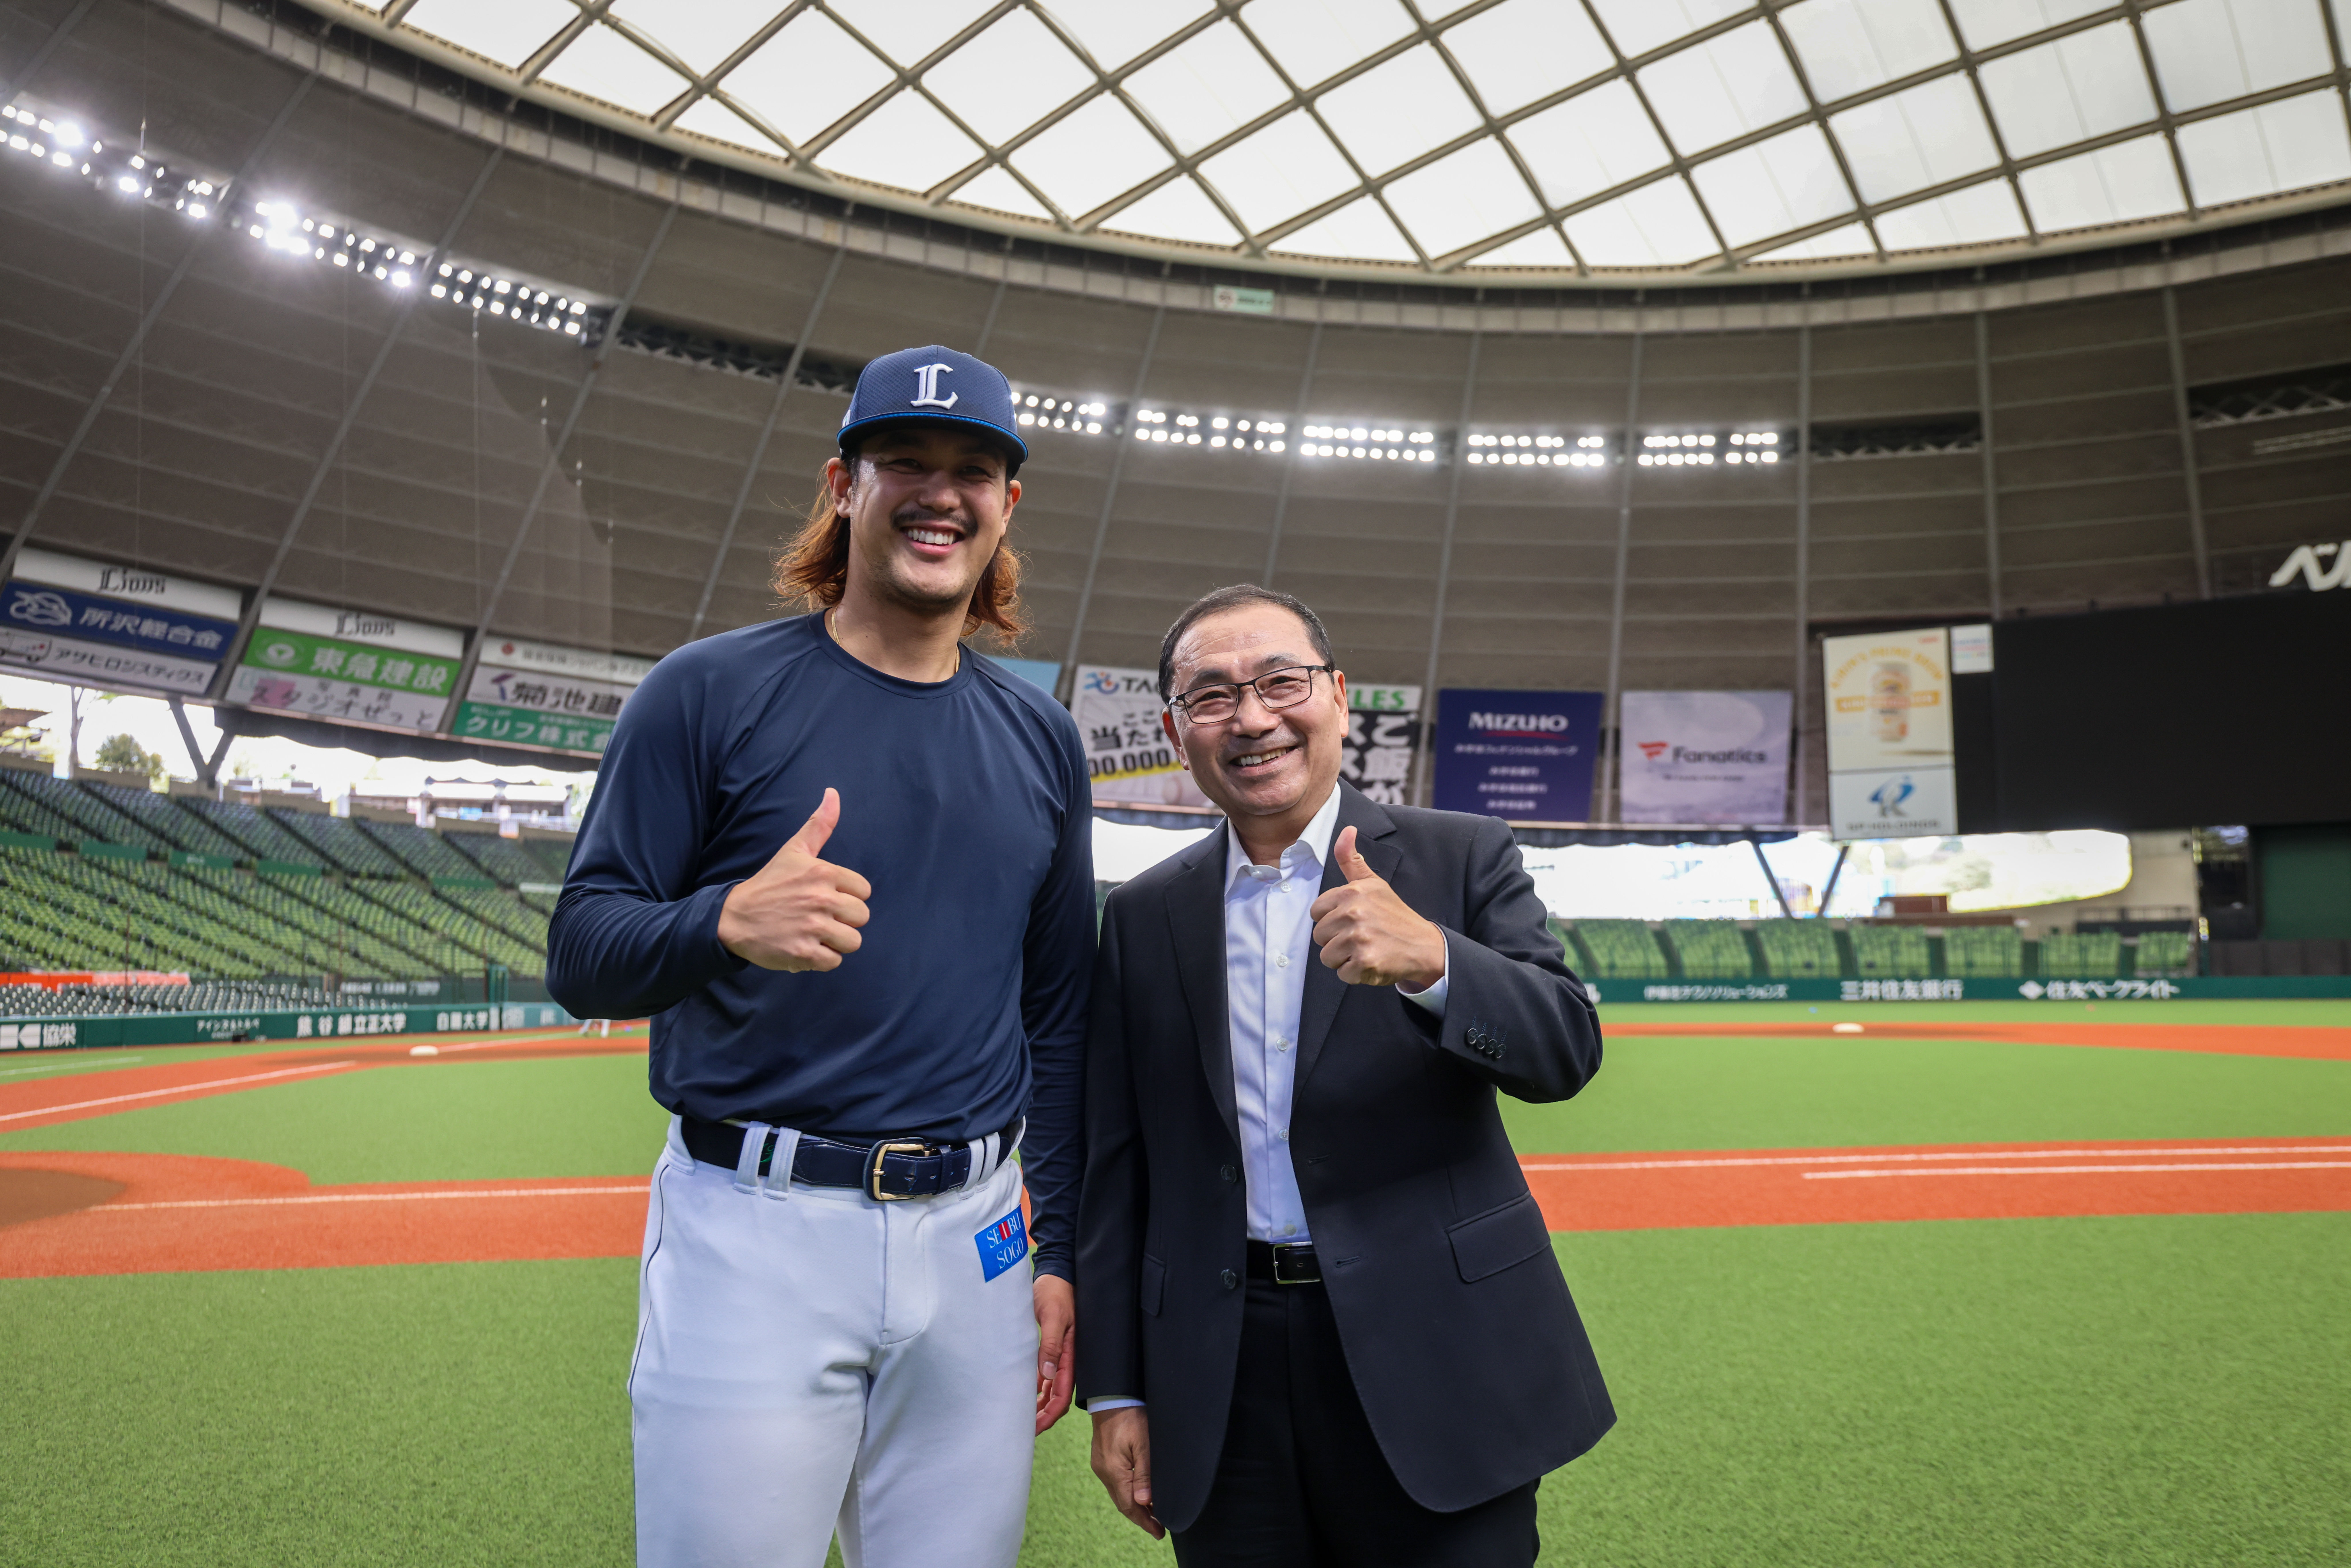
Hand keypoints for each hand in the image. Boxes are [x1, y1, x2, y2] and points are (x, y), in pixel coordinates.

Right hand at [715, 788, 871, 970]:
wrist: (733, 917)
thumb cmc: (769, 884)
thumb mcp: (794, 850)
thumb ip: (820, 824)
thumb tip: (833, 793)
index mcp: (823, 873)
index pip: (864, 891)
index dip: (848, 896)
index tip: (826, 897)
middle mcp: (821, 899)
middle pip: (861, 917)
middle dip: (844, 920)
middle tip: (819, 917)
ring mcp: (812, 928)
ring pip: (852, 941)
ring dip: (835, 941)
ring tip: (814, 933)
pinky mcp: (803, 953)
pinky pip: (834, 962)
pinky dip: (822, 959)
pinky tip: (805, 947)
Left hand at [1034, 1274, 1074, 1433]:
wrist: (1056, 1276)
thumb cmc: (1056, 1293)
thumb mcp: (1054, 1317)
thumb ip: (1051, 1345)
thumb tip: (1048, 1375)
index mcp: (1070, 1356)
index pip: (1062, 1396)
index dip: (1049, 1416)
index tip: (1034, 1429)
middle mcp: (1065, 1361)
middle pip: (1055, 1399)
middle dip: (1041, 1417)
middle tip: (1021, 1431)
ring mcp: (1057, 1356)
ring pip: (1049, 1391)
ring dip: (1037, 1406)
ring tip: (1019, 1418)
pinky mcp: (1049, 1349)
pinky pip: (1043, 1377)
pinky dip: (1034, 1390)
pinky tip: (1023, 1396)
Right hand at [1090, 1406, 1162, 1538]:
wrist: (1112, 1396)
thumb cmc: (1131, 1416)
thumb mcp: (1144, 1444)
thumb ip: (1145, 1474)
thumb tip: (1144, 1502)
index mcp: (1114, 1471)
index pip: (1129, 1505)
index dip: (1145, 1521)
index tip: (1160, 1532)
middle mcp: (1103, 1471)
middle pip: (1122, 1503)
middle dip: (1141, 1517)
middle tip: (1158, 1528)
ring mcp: (1100, 1465)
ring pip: (1118, 1494)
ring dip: (1134, 1505)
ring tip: (1152, 1514)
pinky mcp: (1102, 1458)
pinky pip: (1115, 1483)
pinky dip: (1127, 1492)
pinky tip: (1138, 1493)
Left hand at [1310, 825, 1445, 988]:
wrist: (1423, 945)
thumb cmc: (1394, 915)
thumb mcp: (1373, 883)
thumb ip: (1351, 859)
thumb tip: (1347, 829)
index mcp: (1351, 892)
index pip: (1316, 912)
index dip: (1331, 919)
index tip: (1352, 920)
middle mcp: (1353, 913)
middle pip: (1319, 936)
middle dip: (1336, 940)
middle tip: (1361, 937)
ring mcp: (1359, 938)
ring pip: (1327, 956)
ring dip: (1344, 958)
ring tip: (1366, 949)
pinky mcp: (1365, 962)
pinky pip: (1342, 974)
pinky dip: (1355, 973)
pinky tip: (1372, 962)